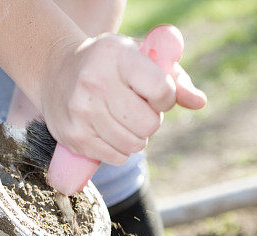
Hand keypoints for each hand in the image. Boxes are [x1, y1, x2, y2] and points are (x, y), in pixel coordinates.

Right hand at [39, 33, 205, 166]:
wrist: (57, 71)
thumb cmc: (110, 63)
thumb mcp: (141, 57)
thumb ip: (175, 78)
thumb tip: (199, 102)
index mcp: (117, 56)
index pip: (162, 90)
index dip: (166, 98)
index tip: (154, 93)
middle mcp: (95, 83)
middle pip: (148, 124)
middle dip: (150, 120)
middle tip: (137, 110)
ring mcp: (82, 113)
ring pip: (133, 144)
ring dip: (137, 138)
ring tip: (123, 121)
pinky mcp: (74, 137)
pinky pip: (116, 157)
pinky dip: (121, 150)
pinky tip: (110, 132)